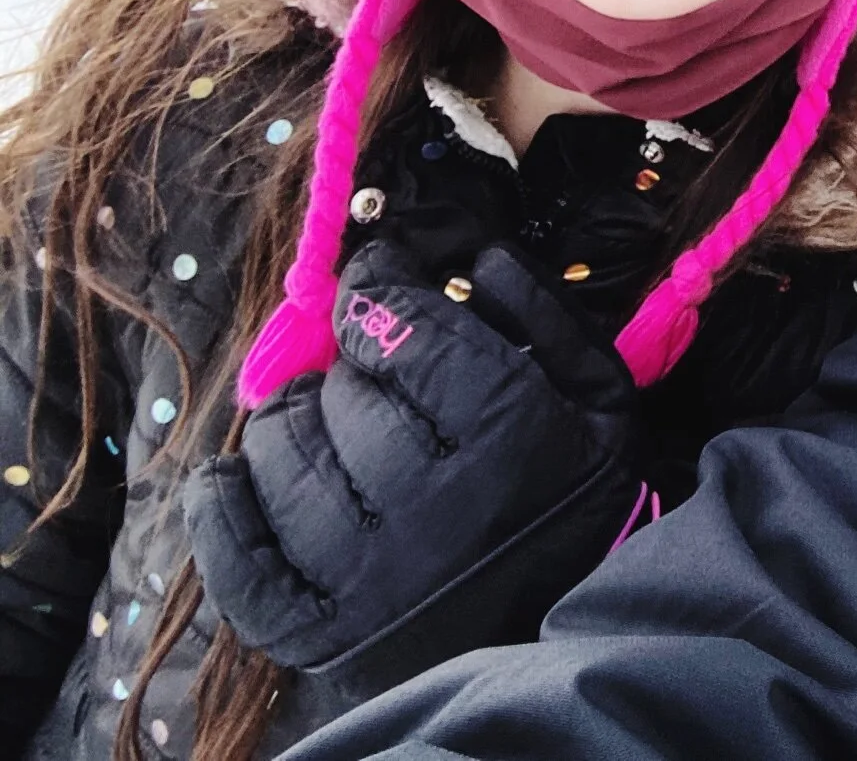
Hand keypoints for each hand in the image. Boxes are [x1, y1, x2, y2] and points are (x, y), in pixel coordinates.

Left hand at [186, 241, 642, 679]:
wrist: (561, 635)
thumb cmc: (576, 500)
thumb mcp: (599, 400)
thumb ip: (545, 319)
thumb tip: (475, 258)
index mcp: (512, 440)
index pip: (408, 329)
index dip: (381, 287)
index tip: (377, 278)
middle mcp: (433, 509)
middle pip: (341, 389)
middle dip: (350, 360)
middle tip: (371, 366)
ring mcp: (365, 576)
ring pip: (281, 454)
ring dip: (292, 418)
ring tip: (325, 419)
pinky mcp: (314, 633)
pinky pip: (233, 552)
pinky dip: (221, 502)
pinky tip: (240, 474)